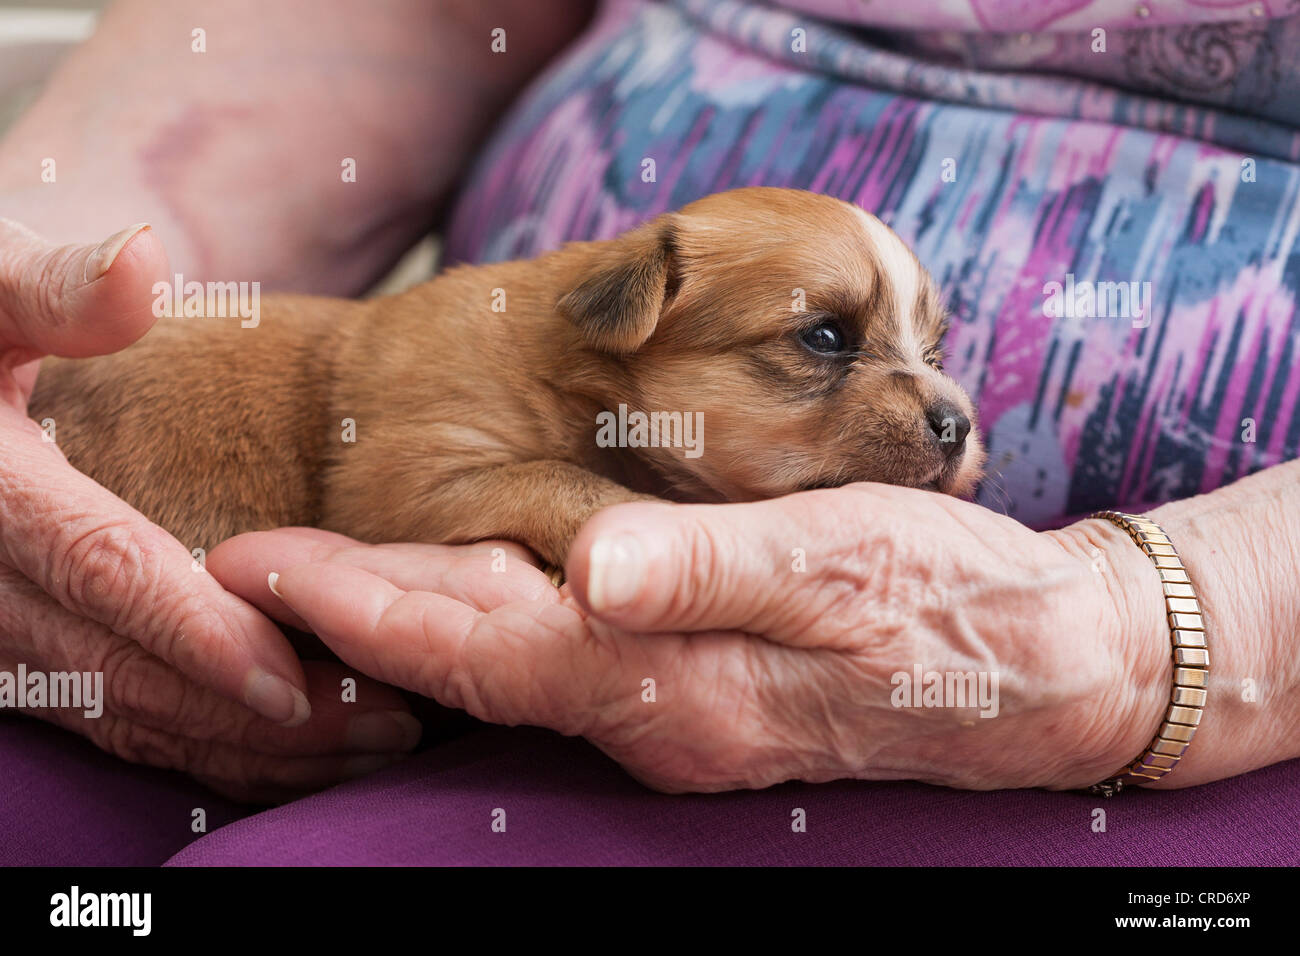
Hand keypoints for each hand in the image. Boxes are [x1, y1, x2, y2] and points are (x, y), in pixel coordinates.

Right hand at [0, 220, 419, 801]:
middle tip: (380, 725)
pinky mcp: (23, 653)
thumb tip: (139, 264)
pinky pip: (111, 720)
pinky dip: (200, 744)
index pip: (103, 568)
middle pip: (126, 670)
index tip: (289, 680)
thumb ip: (53, 287)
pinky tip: (289, 751)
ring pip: (123, 714)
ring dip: (241, 746)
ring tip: (365, 744)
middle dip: (251, 715)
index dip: (195, 630)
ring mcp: (0, 631)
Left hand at [211, 485, 1166, 792]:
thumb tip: (591, 569)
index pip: (482, 643)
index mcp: (674, 683)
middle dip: (350, 619)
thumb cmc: (948, 602)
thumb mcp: (843, 566)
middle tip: (241, 573)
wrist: (1038, 667)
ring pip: (506, 673)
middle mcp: (657, 717)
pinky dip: (485, 638)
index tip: (255, 568)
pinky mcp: (700, 692)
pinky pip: (559, 671)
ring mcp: (676, 715)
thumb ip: (713, 571)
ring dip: (403, 632)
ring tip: (311, 591)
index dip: (363, 605)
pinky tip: (457, 606)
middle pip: (471, 665)